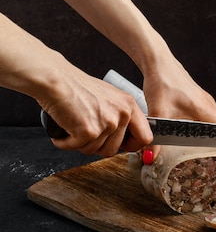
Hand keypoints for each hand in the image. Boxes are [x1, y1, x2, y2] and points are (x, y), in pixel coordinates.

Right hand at [38, 68, 152, 156]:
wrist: (55, 80)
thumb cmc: (76, 86)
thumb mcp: (108, 98)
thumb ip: (119, 116)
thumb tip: (123, 138)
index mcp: (129, 105)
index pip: (145, 137)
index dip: (132, 146)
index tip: (121, 147)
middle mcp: (121, 114)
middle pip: (114, 150)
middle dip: (97, 147)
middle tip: (85, 135)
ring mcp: (106, 123)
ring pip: (95, 151)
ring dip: (80, 144)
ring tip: (73, 127)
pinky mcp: (89, 131)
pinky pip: (77, 148)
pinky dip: (65, 143)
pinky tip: (63, 131)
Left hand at [140, 54, 215, 160]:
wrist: (158, 63)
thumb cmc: (162, 82)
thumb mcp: (158, 112)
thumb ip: (156, 136)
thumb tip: (151, 156)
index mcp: (204, 109)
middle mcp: (208, 104)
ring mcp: (204, 100)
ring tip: (210, 147)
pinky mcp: (197, 98)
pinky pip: (209, 113)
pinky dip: (208, 123)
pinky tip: (196, 132)